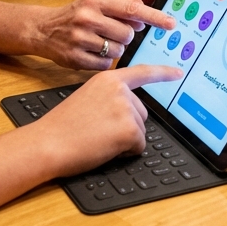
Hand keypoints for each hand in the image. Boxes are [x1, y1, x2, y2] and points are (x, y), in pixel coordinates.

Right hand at [33, 0, 175, 69]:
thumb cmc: (76, 15)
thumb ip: (122, 6)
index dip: (153, 17)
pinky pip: (105, 64)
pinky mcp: (74, 58)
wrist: (42, 29)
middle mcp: (87, 17)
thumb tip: (144, 18)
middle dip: (126, 36)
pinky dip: (104, 60)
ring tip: (100, 42)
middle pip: (128, 34)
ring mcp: (79, 39)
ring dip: (115, 49)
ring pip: (118, 51)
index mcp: (96, 0)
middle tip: (113, 33)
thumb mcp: (96, 2)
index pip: (131, 8)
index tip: (170, 23)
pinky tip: (93, 52)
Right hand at [38, 65, 183, 170]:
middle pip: (141, 112)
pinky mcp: (130, 130)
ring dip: (124, 140)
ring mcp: (126, 109)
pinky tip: (104, 148)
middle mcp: (120, 91)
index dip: (163, 73)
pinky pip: (138, 146)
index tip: (178, 72)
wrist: (48, 143)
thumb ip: (109, 97)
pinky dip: (125, 153)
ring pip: (140, 130)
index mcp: (108, 80)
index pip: (142, 73)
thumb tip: (129, 111)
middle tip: (97, 131)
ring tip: (97, 138)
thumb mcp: (86, 99)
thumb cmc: (61, 126)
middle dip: (126, 126)